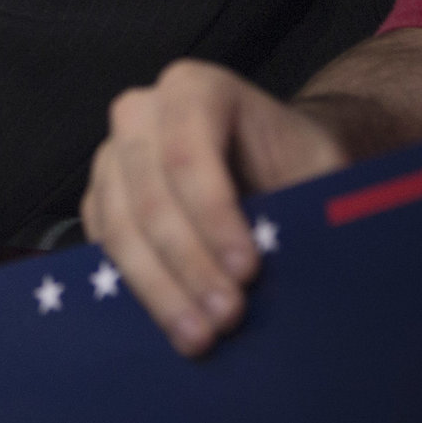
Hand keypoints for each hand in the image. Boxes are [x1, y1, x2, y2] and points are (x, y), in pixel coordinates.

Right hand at [81, 59, 350, 355]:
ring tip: (199, 335)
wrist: (275, 160)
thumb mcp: (320, 168)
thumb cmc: (299, 161)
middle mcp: (141, 112)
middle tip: (226, 316)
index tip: (248, 271)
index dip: (213, 215)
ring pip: (119, 224)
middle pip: (148, 193)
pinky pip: (104, 244)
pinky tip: (171, 318)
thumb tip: (297, 257)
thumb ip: (307, 201)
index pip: (187, 152)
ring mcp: (113, 154)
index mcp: (194, 88)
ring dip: (158, 286)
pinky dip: (135, 286)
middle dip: (187, 262)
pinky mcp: (102, 196)